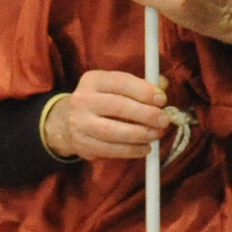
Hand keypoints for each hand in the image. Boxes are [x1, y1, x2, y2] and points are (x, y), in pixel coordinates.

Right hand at [45, 68, 173, 161]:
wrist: (66, 122)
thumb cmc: (102, 101)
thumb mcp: (114, 87)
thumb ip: (140, 85)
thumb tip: (163, 85)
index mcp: (93, 80)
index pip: (120, 82)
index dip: (143, 90)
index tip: (162, 99)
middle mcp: (83, 100)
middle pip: (118, 107)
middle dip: (145, 114)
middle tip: (164, 120)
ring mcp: (80, 124)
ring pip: (114, 132)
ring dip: (140, 134)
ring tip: (156, 134)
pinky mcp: (83, 144)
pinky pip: (111, 150)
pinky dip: (132, 150)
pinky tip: (145, 148)